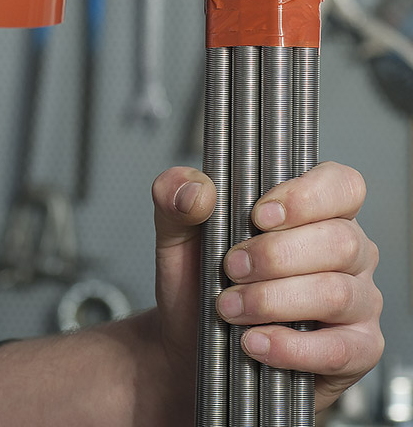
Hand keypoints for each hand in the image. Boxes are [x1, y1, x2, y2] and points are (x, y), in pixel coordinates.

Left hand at [151, 161, 382, 415]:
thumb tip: (198, 190)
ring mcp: (359, 301)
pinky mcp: (357, 349)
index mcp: (315, 210)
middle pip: (340, 241)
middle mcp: (348, 250)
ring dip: (273, 300)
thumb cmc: (197, 280)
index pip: (341, 185)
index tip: (258, 215)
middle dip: (275, 255)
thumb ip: (175, 196)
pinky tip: (253, 341)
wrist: (187, 342)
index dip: (306, 197)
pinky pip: (340, 349)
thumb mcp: (176, 230)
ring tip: (229, 307)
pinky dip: (290, 347)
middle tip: (231, 268)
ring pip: (336, 293)